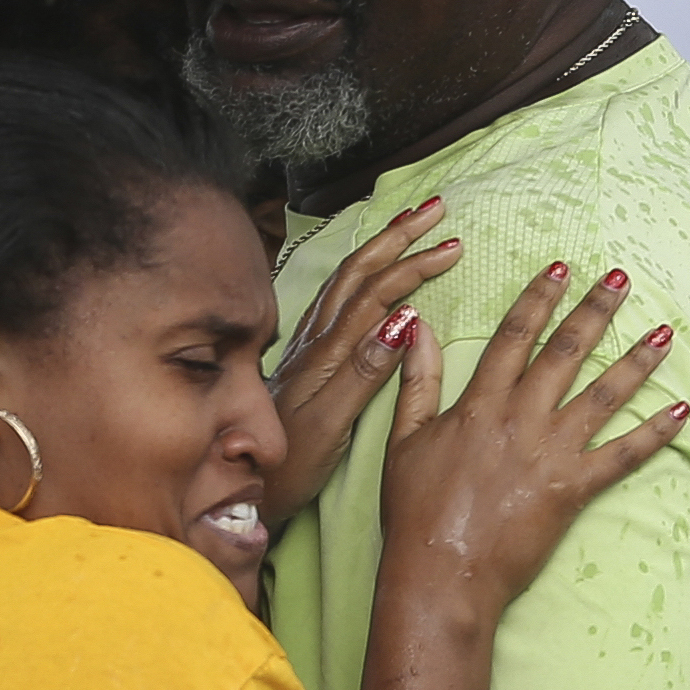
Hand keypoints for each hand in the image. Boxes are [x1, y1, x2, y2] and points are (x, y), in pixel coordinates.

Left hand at [268, 194, 462, 524]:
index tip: (453, 244)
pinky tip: (365, 273)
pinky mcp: (302, 359)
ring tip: (407, 225)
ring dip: (378, 248)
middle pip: (358, 272)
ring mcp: (305, 347)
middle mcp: (313, 341)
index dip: (414, 264)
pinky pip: (334, 299)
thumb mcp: (330, 424)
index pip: (376, 293)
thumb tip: (405, 318)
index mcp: (326, 353)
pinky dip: (358, 274)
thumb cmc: (287, 465)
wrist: (235, 481)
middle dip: (397, 236)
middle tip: (435, 208)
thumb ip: (364, 372)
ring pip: (344, 281)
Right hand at [378, 262, 689, 625]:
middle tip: (622, 279)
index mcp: (478, 404)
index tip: (560, 268)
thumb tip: (417, 328)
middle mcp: (520, 418)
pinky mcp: (574, 489)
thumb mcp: (403, 439)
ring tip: (664, 333)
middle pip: (565, 353)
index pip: (514, 336)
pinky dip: (655, 434)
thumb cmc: (414, 510)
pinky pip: (623, 456)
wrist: (442, 571)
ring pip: (602, 395)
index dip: (538, 298)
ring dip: (636, 362)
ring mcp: (551, 452)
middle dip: (595, 311)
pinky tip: (681, 412)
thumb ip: (417, 381)